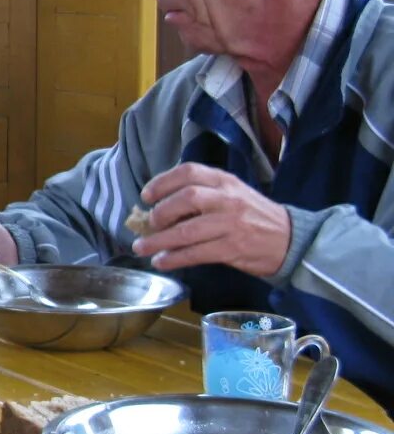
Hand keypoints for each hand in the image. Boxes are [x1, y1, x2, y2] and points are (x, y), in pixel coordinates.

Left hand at [132, 163, 291, 276]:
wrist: (291, 240)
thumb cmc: (254, 216)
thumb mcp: (232, 194)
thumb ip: (203, 194)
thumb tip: (160, 207)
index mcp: (225, 181)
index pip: (189, 172)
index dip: (162, 182)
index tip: (146, 195)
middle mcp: (228, 199)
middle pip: (186, 198)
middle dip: (160, 212)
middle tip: (148, 224)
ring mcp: (231, 224)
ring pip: (186, 231)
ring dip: (159, 241)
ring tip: (142, 248)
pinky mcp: (232, 248)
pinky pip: (196, 253)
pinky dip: (174, 258)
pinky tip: (161, 261)